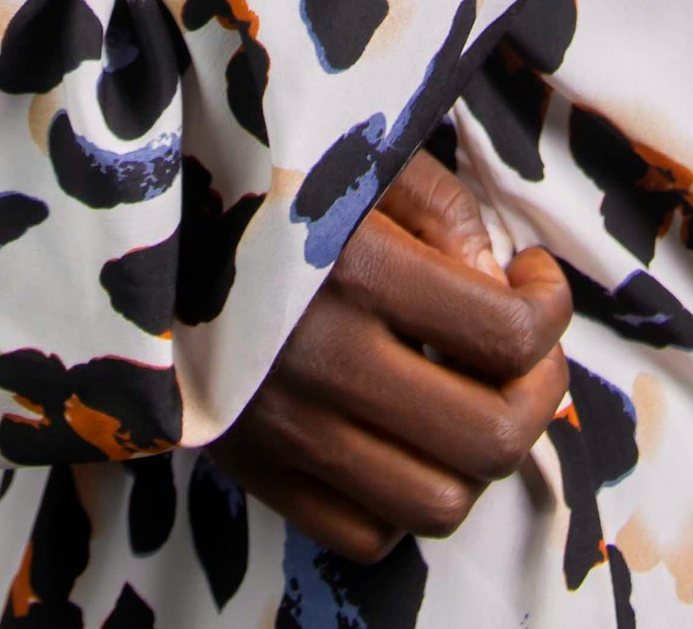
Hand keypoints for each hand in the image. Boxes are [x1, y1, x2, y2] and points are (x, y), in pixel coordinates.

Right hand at [211, 150, 571, 563]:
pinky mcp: (255, 469)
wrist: (141, 218)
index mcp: (355, 268)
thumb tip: (502, 290)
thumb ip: (443, 211)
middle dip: (537, 394)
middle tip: (525, 350)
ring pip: (437, 504)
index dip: (551, 309)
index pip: (507, 333)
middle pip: (491, 437)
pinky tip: (404, 437)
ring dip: (478, 458)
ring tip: (470, 397)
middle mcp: (322, 361)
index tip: (533, 278)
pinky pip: (364, 535)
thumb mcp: (358, 156)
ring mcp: (285, 428)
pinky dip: (405, 500)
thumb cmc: (267, 174)